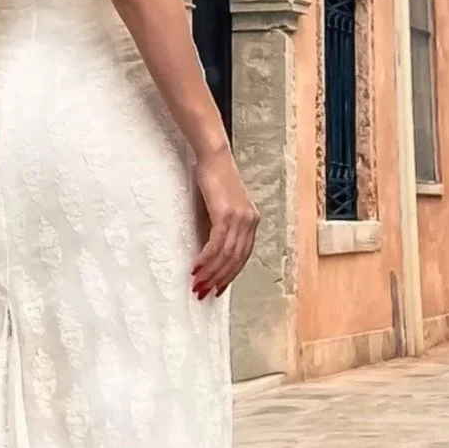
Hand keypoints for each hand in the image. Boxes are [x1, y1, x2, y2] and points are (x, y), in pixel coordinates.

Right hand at [192, 147, 258, 297]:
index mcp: (251, 220)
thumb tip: (212, 249)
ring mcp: (240, 218)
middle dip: (219, 279)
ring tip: (197, 283)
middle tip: (204, 291)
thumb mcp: (222, 204)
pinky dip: (206, 258)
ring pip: (227, 255)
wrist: (214, 156)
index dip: (230, 275)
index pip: (243, 255)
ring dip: (211, 272)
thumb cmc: (215, 177)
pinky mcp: (226, 214)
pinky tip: (196, 266)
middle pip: (236, 259)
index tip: (218, 287)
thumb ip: (222, 225)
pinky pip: (217, 244)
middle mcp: (249, 221)